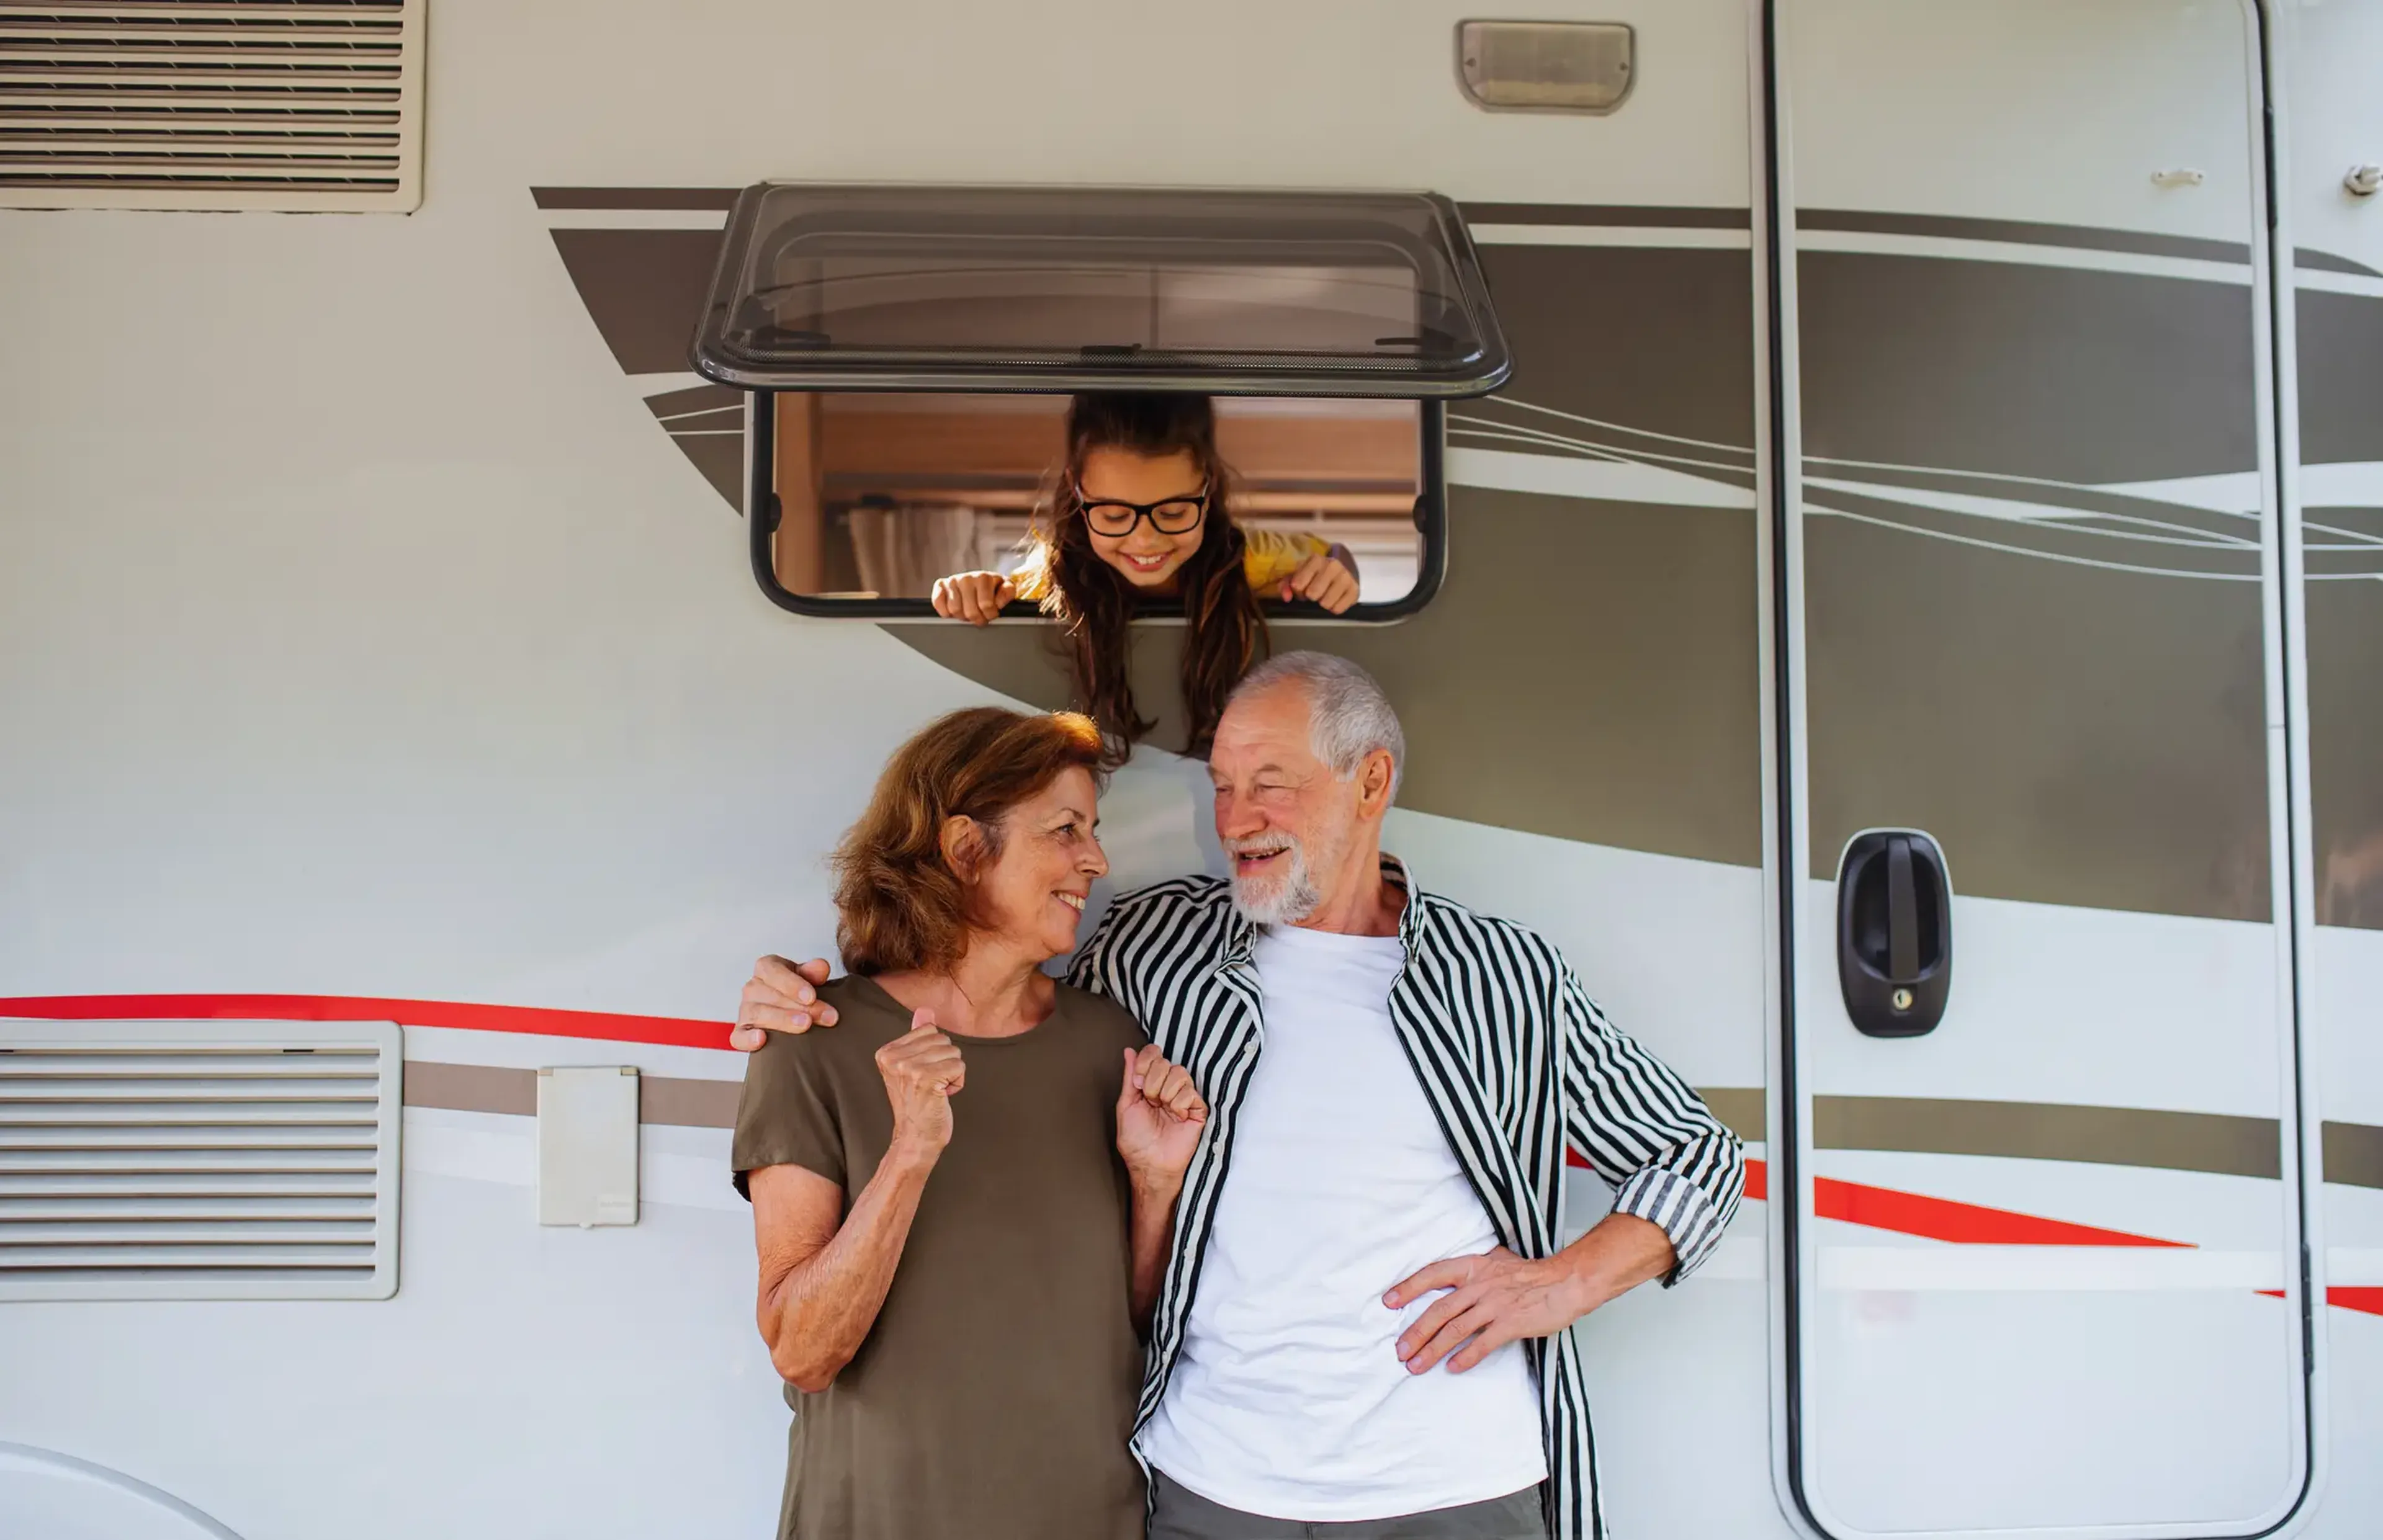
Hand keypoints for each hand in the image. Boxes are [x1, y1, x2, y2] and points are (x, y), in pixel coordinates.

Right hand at [731, 955, 838, 1050]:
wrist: (793, 1013)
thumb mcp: (808, 978)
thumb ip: (814, 972)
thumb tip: (821, 967)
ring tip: (805, 1025)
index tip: (811, 996)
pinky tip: (762, 1039)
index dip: (792, 984)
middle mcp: (753, 988)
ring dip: (783, 1020)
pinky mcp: (741, 1033)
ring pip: (757, 1013)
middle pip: (769, 995)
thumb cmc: (798, 993)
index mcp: (767, 969)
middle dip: (799, 1006)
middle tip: (823, 1015)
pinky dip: (748, 1039)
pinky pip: (739, 1037)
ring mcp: (745, 1011)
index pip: (773, 971)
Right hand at [876, 1010, 963, 1155]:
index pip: (929, 1030)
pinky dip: (957, 1082)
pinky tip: (942, 1096)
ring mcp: (909, 1068)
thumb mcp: (913, 1067)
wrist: (916, 1138)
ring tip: (935, 1090)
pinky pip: (959, 1067)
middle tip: (930, 1085)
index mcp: (887, 1052)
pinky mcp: (926, 1079)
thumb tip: (925, 1010)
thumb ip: (917, 1037)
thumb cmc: (918, 1103)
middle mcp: (894, 1058)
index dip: (934, 1053)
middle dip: (945, 1062)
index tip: (922, 1075)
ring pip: (953, 1053)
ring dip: (951, 1073)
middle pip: (942, 1040)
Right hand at [932, 571, 1017, 625]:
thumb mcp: (1006, 587)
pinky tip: (954, 610)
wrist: (980, 580)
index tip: (991, 614)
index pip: (986, 606)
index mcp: (983, 577)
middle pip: (970, 612)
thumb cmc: (993, 587)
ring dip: (962, 616)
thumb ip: (1008, 592)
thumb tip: (999, 601)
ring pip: (954, 610)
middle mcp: (966, 577)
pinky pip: (938, 603)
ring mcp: (952, 581)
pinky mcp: (940, 585)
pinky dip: (945, 611)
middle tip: (980, 616)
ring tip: (969, 611)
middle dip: (977, 618)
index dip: (990, 615)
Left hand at [1113, 1045, 1205, 1191]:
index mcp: (1150, 1083)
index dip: (1146, 1062)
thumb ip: (1129, 1076)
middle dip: (1152, 1083)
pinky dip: (1178, 1105)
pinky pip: (1190, 1093)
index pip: (1154, 1053)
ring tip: (1163, 1110)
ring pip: (1179, 1073)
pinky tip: (1176, 1117)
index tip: (1137, 1081)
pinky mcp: (1197, 1108)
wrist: (1150, 1163)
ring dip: (1165, 1094)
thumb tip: (1129, 1052)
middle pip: (1165, 1062)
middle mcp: (1168, 1087)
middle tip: (1150, 1102)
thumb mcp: (1126, 1104)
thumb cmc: (1136, 1140)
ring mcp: (1183, 1097)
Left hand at [1279, 551, 1358, 612]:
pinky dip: (1333, 608)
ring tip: (1325, 596)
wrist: (1341, 572)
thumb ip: (1286, 584)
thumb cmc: (1315, 575)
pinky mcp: (1355, 590)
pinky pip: (1338, 609)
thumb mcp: (1298, 575)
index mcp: (1316, 560)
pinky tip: (1334, 600)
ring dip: (1322, 603)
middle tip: (1314, 592)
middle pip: (1313, 593)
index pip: (1298, 583)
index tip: (1301, 587)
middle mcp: (1333, 565)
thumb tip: (1286, 597)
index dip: (1298, 590)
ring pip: (1326, 603)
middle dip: (1310, 596)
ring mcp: (1346, 577)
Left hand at [1386, 1246, 1585, 1374]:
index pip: (1433, 1274)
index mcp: (1474, 1267)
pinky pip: (1483, 1344)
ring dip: (1432, 1350)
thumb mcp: (1497, 1261)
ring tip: (1416, 1366)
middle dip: (1416, 1333)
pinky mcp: (1511, 1324)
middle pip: (1439, 1310)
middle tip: (1400, 1351)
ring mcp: (1495, 1305)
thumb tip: (1453, 1277)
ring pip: (1455, 1330)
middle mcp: (1480, 1285)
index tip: (1389, 1301)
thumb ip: (1474, 1270)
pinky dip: (1466, 1357)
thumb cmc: (1532, 1274)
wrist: (1567, 1281)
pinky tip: (1453, 1368)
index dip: (1409, 1287)